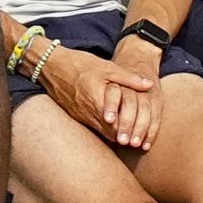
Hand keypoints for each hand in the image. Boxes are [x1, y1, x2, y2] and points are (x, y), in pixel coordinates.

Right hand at [43, 45, 157, 149]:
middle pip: (110, 133)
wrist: (52, 66)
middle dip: (125, 135)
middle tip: (139, 137)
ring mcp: (81, 116)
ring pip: (102, 132)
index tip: (141, 133)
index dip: (130, 130)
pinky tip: (115, 126)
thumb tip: (149, 84)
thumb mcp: (108, 67)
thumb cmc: (81, 65)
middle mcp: (88, 113)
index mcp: (98, 101)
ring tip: (131, 134)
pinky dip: (105, 129)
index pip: (117, 125)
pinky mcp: (76, 116)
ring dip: (115, 134)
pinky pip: (93, 127)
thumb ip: (129, 78)